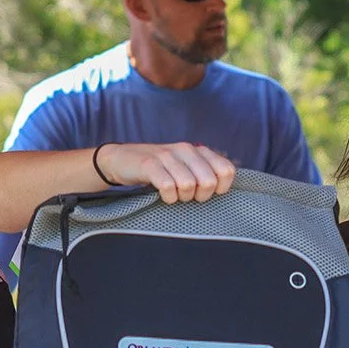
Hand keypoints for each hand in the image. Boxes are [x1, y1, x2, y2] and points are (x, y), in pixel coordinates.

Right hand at [99, 142, 235, 202]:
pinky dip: (167, 198)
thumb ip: (205, 173)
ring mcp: (167, 155)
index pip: (227, 170)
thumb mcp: (185, 167)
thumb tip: (225, 190)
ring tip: (174, 195)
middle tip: (187, 196)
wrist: (122, 159)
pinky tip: (163, 196)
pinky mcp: (149, 164)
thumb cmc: (159, 170)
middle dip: (200, 196)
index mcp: (199, 150)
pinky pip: (168, 187)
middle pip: (209, 182)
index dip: (220, 188)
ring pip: (188, 185)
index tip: (207, 193)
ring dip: (182, 198)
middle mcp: (186, 149)